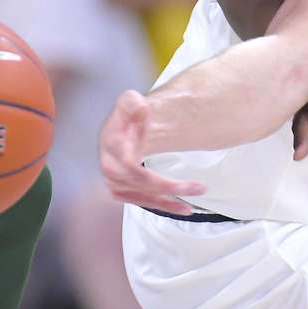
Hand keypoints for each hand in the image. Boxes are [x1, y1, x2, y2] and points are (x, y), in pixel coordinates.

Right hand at [99, 90, 205, 213]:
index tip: (179, 182)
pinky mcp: (119, 190)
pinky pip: (140, 202)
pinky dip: (160, 206)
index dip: (153, 178)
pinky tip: (179, 208)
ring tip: (189, 207)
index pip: (130, 166)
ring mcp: (112, 180)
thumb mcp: (129, 100)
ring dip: (166, 203)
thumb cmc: (129, 114)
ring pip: (141, 197)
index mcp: (111, 144)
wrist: (123, 127)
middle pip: (139, 184)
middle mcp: (108, 165)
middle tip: (199, 188)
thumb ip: (132, 102)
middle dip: (168, 188)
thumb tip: (141, 109)